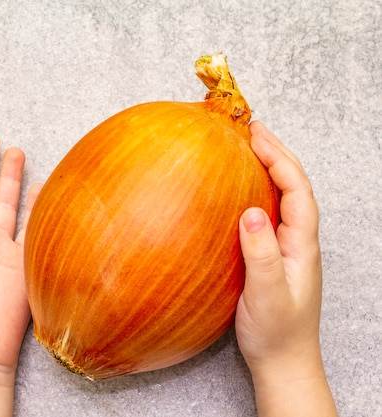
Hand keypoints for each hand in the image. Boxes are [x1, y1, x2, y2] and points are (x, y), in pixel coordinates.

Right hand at [235, 121, 336, 415]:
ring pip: (282, 196)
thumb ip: (261, 254)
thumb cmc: (277, 333)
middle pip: (293, 185)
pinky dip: (257, 190)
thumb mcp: (267, 294)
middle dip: (275, 152)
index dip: (278, 158)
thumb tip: (250, 212)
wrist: (282, 362)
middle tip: (250, 129)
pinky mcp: (271, 254)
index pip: (296, 189)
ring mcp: (286, 246)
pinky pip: (269, 211)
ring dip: (268, 167)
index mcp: (302, 244)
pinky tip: (240, 189)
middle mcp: (298, 240)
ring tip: (248, 147)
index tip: (254, 135)